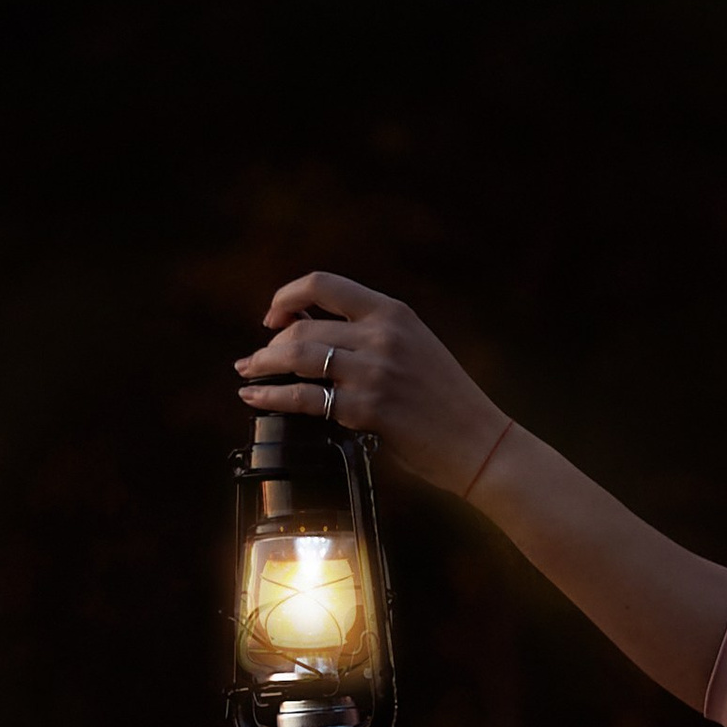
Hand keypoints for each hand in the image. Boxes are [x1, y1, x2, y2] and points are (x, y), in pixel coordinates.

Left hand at [236, 271, 510, 494]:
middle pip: (302, 327)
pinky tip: (256, 398)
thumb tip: (312, 331)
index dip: (286, 296)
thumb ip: (371, 333)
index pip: (323, 284)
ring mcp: (374, 372)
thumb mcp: (414, 346)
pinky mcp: (367, 409)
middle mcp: (382, 335)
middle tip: (255, 359)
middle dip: (269, 345)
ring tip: (248, 374)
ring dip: (262, 366)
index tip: (273, 316)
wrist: (479, 441)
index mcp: (393, 312)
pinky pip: (304, 398)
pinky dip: (271, 397)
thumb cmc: (445, 400)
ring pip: (297, 357)